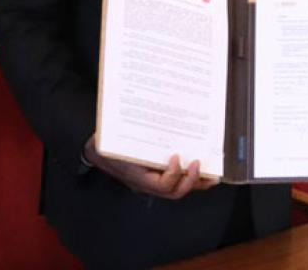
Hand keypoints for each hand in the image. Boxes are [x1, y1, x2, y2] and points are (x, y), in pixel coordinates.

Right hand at [84, 136, 217, 198]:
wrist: (96, 152)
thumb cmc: (105, 145)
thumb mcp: (113, 139)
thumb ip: (128, 131)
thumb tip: (148, 114)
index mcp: (136, 176)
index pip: (161, 185)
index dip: (173, 174)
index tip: (176, 157)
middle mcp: (145, 183)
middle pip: (173, 192)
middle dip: (190, 181)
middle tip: (198, 165)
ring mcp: (150, 182)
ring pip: (176, 190)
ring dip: (195, 182)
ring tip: (211, 174)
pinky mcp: (155, 176)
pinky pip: (175, 182)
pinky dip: (189, 177)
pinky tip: (200, 168)